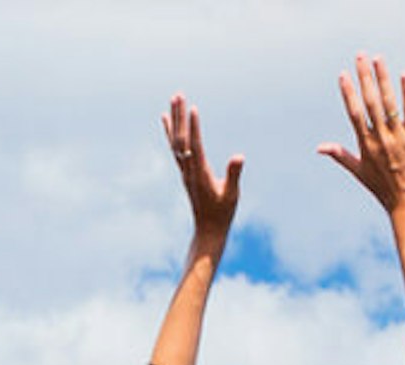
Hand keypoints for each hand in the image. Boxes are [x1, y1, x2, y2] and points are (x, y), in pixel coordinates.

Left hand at [164, 93, 241, 240]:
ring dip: (174, 120)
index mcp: (200, 174)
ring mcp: (185, 170)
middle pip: (181, 139)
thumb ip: (233, 175)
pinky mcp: (185, 171)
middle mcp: (188, 170)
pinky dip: (170, 132)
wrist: (208, 230)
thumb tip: (239, 157)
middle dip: (180, 117)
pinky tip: (166, 119)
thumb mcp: (232, 195)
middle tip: (178, 95)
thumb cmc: (222, 213)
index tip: (193, 109)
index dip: (194, 128)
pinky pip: (174, 148)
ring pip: (176, 141)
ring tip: (174, 99)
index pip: (195, 146)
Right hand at [318, 55, 404, 212]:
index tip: (343, 74)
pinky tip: (404, 75)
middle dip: (364, 77)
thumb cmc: (381, 187)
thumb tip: (319, 147)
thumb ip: (340, 155)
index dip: (348, 93)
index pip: (354, 113)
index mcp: (365, 145)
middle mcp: (381, 138)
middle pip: (370, 102)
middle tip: (360, 56)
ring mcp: (398, 137)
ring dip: (383, 79)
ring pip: (388, 103)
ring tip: (378, 59)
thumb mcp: (358, 171)